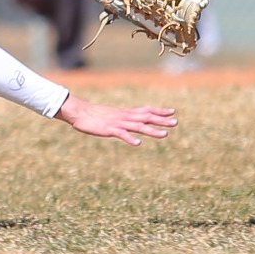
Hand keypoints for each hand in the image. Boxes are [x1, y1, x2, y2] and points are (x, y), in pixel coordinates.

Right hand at [55, 94, 175, 145]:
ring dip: (152, 130)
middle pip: (146, 117)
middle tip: (176, 122)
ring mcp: (118, 122)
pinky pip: (121, 134)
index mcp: (125, 113)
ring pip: (138, 126)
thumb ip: (121, 119)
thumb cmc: (93, 115)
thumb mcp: (111, 116)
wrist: (78, 111)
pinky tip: (138, 143)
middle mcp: (125, 116)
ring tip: (165, 135)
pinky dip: (130, 138)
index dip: (159, 111)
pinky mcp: (109, 129)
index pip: (146, 110)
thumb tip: (129, 121)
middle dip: (161, 120)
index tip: (172, 111)